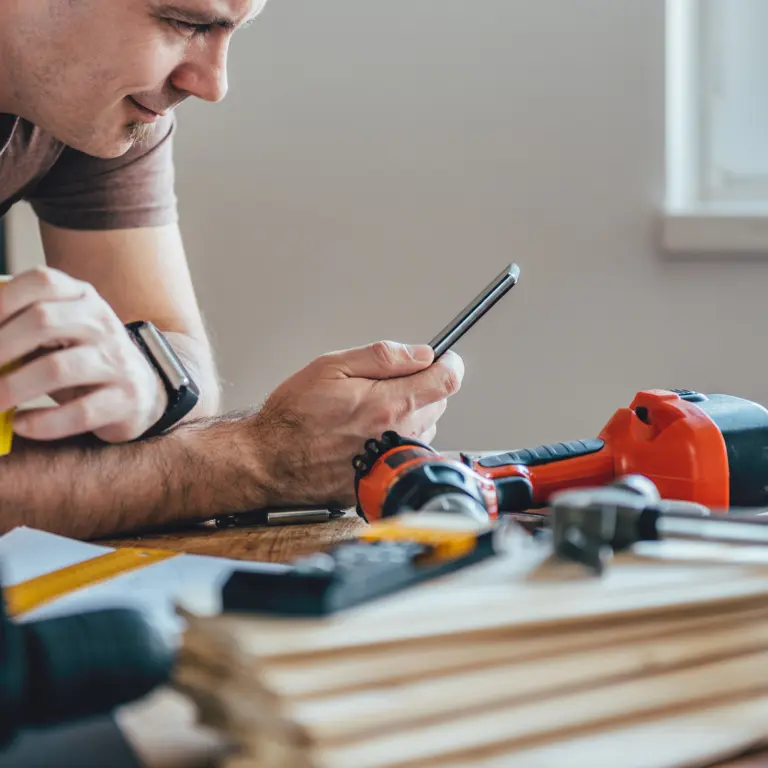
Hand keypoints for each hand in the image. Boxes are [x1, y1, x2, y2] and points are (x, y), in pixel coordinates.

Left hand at [0, 267, 166, 442]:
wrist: (142, 391)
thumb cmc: (84, 360)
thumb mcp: (60, 331)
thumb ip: (22, 325)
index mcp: (83, 298)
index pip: (43, 281)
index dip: (2, 301)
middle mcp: (103, 323)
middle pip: (43, 322)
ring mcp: (117, 361)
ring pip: (58, 369)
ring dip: (13, 388)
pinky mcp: (126, 399)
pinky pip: (80, 412)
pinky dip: (43, 422)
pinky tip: (22, 424)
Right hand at [249, 340, 464, 508]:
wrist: (271, 460)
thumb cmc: (294, 415)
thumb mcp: (332, 366)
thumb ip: (383, 357)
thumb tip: (420, 354)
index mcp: (389, 405)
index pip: (446, 381)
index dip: (450, 364)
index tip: (445, 359)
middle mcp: (398, 435)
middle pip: (439, 404)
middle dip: (424, 386)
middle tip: (389, 382)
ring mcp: (392, 458)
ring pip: (425, 428)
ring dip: (411, 413)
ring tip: (370, 410)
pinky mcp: (383, 475)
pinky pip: (405, 450)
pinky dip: (396, 438)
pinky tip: (366, 434)